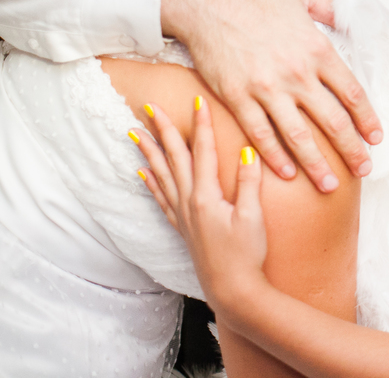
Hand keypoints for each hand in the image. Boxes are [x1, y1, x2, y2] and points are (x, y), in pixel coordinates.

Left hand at [133, 99, 269, 312]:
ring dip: (149, 151)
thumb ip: (248, 183)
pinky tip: (143, 172)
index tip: (197, 99)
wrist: (233, 289)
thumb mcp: (252, 217)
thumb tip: (247, 150)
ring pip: (162, 174)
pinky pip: (161, 197)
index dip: (201, 123)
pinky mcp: (183, 226)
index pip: (203, 150)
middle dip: (162, 130)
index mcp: (205, 196)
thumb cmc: (246, 255)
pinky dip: (151, 181)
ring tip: (136, 132)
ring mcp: (183, 215)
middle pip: (174, 158)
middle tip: (149, 107)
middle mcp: (189, 202)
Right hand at [161, 0, 380, 191]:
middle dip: (352, 149)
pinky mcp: (238, 97)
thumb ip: (330, 9)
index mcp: (318, 50)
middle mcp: (298, 74)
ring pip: (299, 137)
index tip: (376, 138)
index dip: (367, 119)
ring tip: (330, 184)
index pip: (352, 94)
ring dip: (317, 164)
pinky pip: (261, 135)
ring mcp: (267, 88)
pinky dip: (275, 157)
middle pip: (333, 121)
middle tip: (365, 169)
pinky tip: (287, 174)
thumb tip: (347, 20)